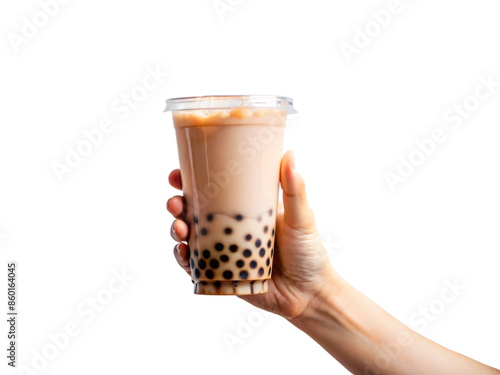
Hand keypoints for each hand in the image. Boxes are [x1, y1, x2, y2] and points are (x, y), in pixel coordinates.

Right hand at [167, 151, 337, 319]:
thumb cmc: (309, 253)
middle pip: (194, 212)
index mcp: (245, 210)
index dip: (191, 182)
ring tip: (180, 228)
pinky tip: (183, 253)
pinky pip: (195, 266)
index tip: (178, 174)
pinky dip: (184, 259)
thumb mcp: (301, 218)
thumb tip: (289, 154)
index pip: (213, 191)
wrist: (310, 294)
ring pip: (190, 237)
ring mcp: (223, 251)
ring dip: (177, 230)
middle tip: (175, 202)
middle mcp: (230, 229)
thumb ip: (294, 190)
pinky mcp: (221, 274)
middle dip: (177, 205)